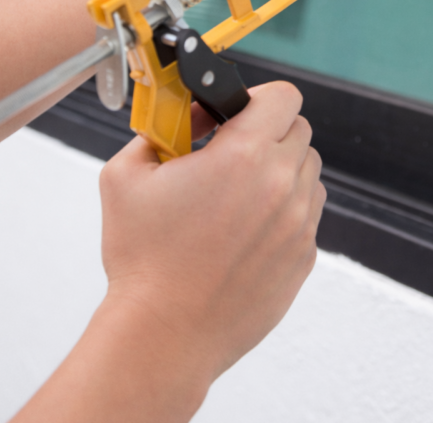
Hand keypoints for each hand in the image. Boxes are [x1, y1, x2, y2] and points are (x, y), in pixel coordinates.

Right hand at [99, 81, 322, 409]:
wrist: (162, 336)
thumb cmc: (143, 261)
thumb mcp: (125, 176)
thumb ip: (156, 130)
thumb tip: (185, 117)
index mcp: (243, 156)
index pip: (283, 97)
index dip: (258, 98)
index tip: (235, 113)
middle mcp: (281, 185)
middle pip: (298, 131)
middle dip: (266, 133)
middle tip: (230, 153)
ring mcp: (298, 224)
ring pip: (307, 172)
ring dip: (279, 171)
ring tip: (237, 195)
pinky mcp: (304, 257)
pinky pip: (307, 215)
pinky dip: (284, 212)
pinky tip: (244, 231)